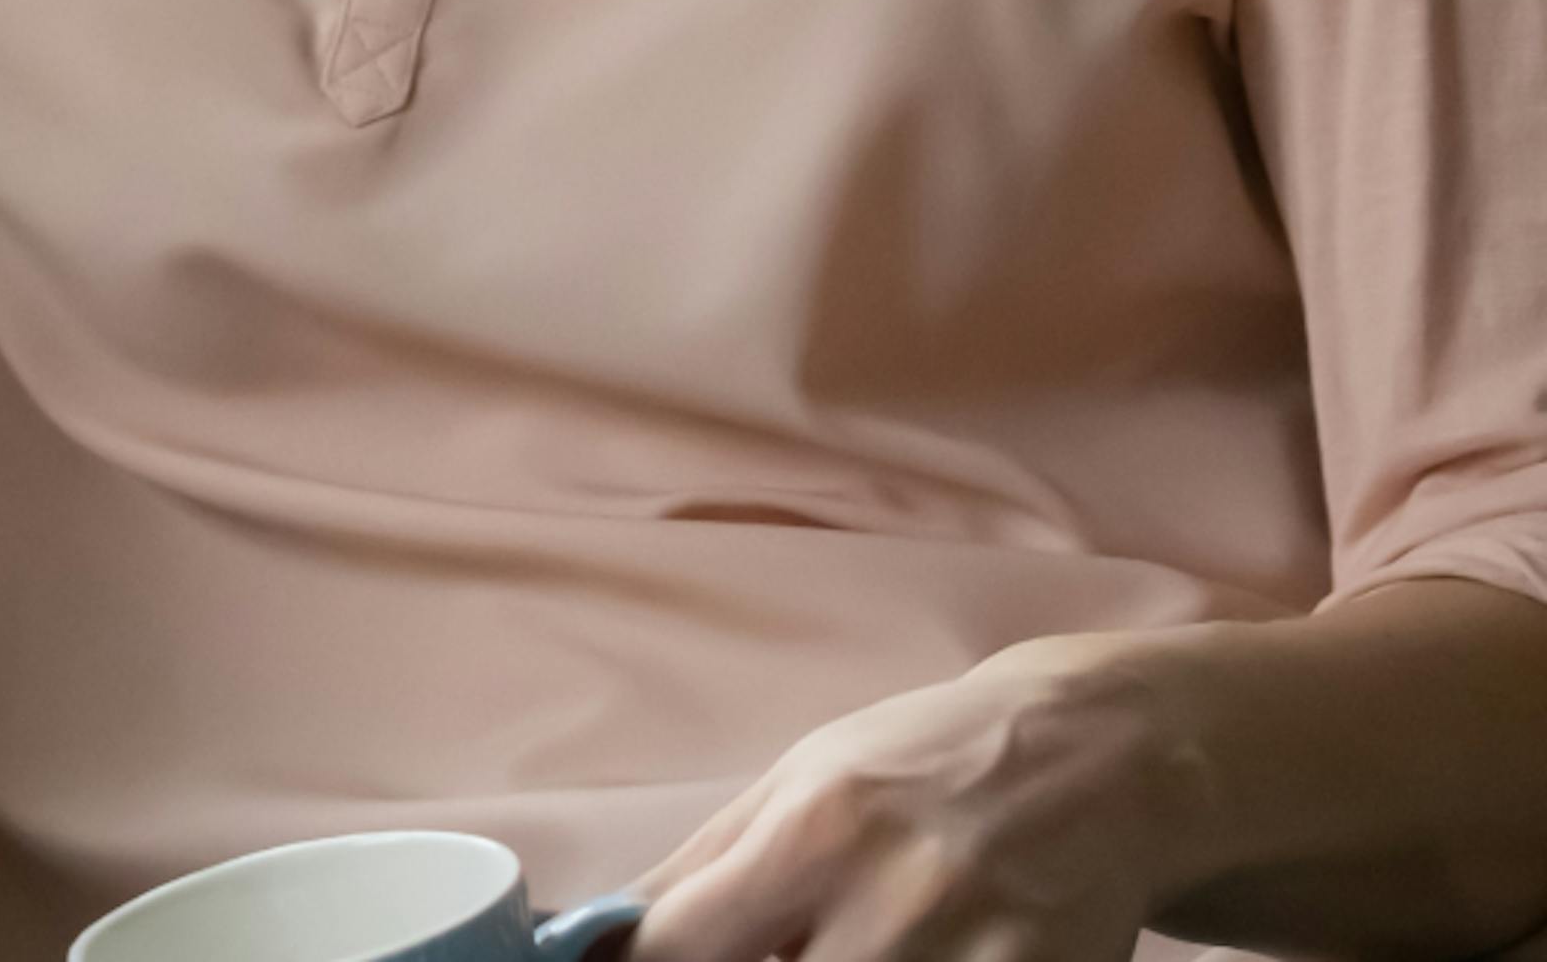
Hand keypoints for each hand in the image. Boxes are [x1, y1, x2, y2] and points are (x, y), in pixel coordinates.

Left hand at [631, 640, 1205, 961]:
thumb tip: (597, 939)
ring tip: (837, 943)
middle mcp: (889, 900)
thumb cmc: (928, 763)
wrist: (1104, 760)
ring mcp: (969, 959)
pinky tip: (908, 957)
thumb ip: (701, 867)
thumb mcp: (802, 781)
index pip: (680, 946)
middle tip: (768, 947)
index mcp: (813, 830)